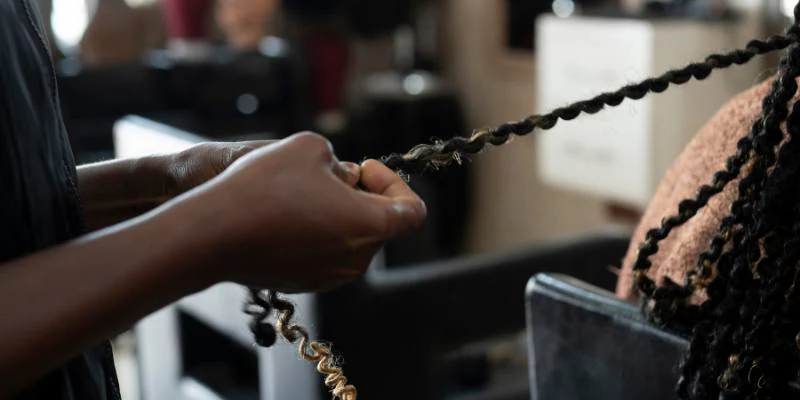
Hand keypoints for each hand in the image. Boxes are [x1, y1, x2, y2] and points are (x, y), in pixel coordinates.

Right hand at [178, 132, 426, 291]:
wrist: (213, 233)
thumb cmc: (264, 187)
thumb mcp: (311, 147)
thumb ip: (340, 159)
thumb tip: (344, 178)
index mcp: (370, 227)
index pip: (413, 211)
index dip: (394, 182)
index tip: (364, 170)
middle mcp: (356, 260)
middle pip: (380, 224)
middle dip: (363, 195)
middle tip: (331, 175)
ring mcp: (330, 276)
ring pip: (350, 238)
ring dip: (339, 213)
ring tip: (303, 191)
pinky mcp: (304, 282)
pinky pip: (324, 252)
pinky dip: (317, 231)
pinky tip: (284, 213)